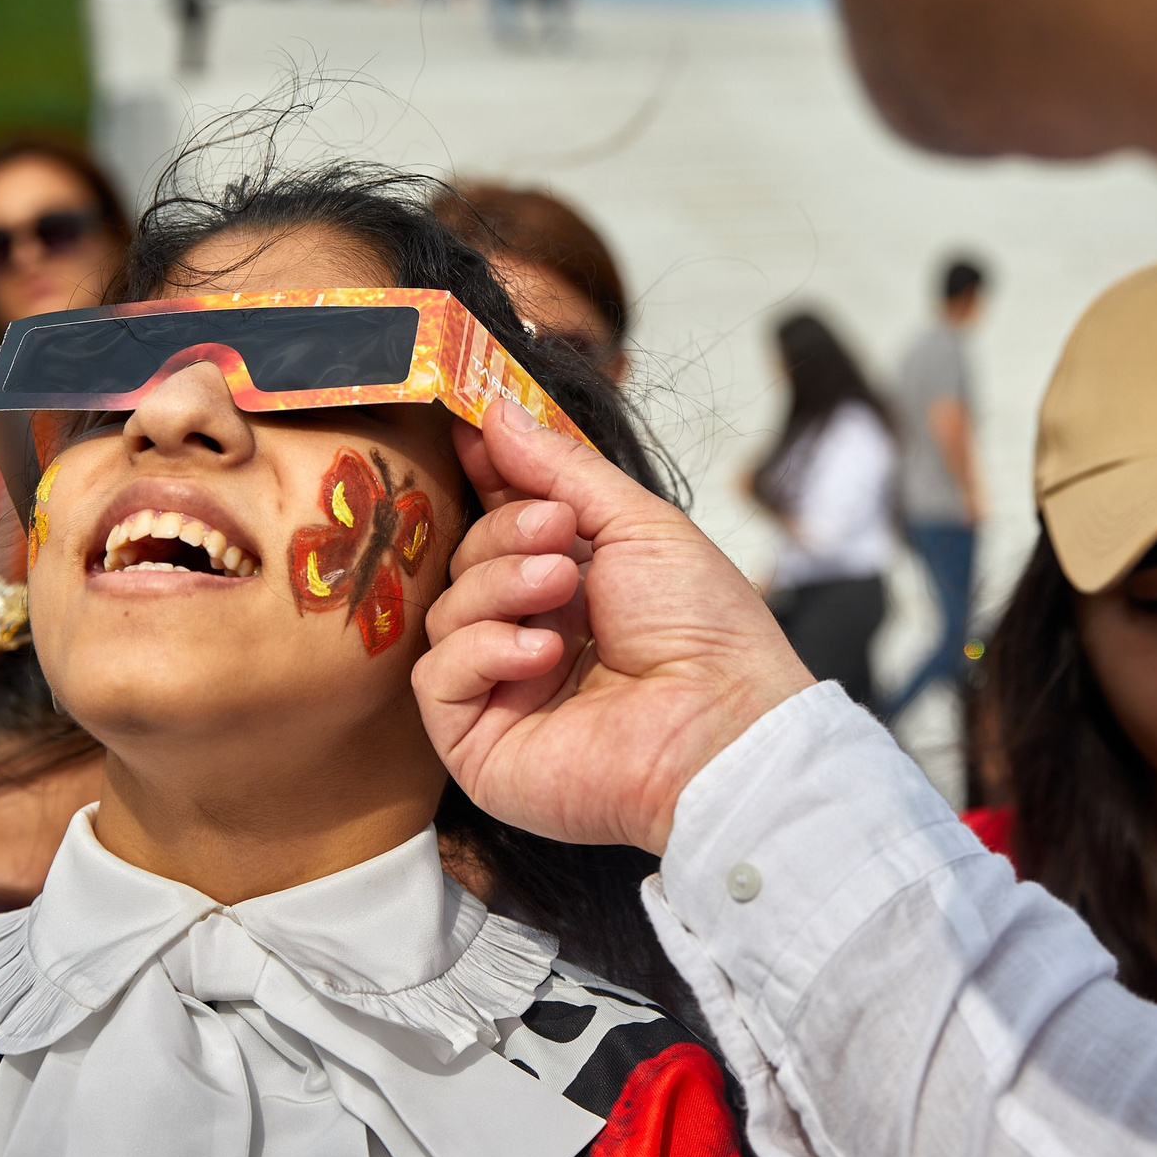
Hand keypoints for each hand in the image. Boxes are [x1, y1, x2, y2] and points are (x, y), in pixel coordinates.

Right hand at [415, 402, 814, 851]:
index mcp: (574, 583)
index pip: (503, 522)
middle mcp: (532, 633)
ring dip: (500, 587)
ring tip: (562, 590)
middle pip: (467, 559)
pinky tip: (540, 655)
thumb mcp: (638, 524)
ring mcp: (502, 691)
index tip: (469, 430)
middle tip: (557, 534)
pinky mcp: (477, 743)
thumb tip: (496, 413)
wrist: (720, 726)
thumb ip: (561, 468)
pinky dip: (483, 651)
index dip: (485, 476)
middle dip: (505, 535)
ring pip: (446, 611)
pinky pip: (436, 676)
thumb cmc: (703, 630)